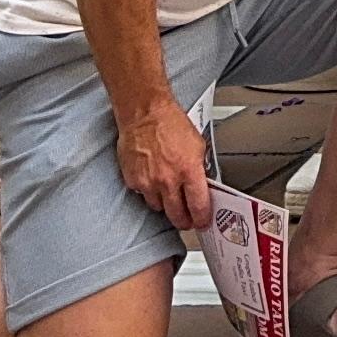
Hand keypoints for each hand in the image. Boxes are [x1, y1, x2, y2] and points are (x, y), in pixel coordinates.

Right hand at [114, 94, 212, 232]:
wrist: (145, 114)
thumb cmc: (171, 124)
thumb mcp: (198, 144)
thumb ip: (200, 167)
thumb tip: (203, 184)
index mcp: (189, 170)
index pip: (198, 205)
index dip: (202, 218)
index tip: (203, 222)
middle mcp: (168, 180)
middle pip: (177, 215)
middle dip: (184, 221)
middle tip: (188, 221)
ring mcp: (149, 182)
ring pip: (159, 208)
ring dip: (166, 205)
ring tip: (170, 196)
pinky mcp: (133, 181)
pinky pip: (143, 195)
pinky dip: (149, 192)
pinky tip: (153, 181)